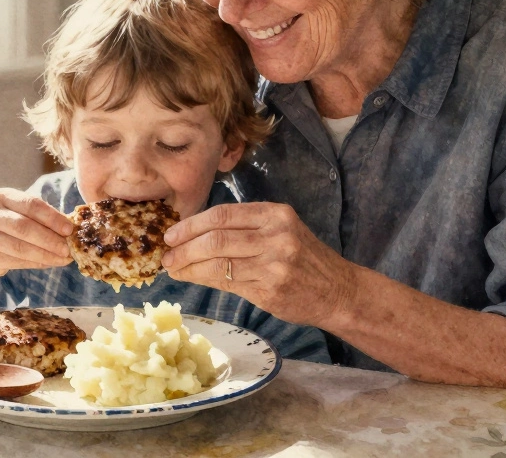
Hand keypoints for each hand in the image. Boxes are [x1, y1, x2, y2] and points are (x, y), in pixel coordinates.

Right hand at [0, 188, 73, 276]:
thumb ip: (42, 217)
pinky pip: (17, 262)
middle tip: (68, 248)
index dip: (52, 217)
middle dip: (50, 239)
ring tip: (64, 258)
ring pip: (21, 248)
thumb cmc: (10, 223)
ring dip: (46, 255)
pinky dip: (38, 263)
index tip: (69, 229)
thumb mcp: (22, 212)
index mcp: (1, 196)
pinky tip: (51, 263)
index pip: (30, 205)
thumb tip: (71, 229)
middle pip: (24, 227)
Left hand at [161, 202, 357, 326]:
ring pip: (218, 262)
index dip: (191, 224)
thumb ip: (244, 229)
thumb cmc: (303, 259)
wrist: (338, 291)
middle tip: (166, 255)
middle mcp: (276, 236)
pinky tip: (192, 278)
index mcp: (275, 215)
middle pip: (216, 238)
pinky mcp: (270, 289)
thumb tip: (193, 234)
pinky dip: (204, 280)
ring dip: (188, 266)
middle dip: (184, 247)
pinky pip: (227, 283)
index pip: (223, 214)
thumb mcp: (281, 232)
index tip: (171, 234)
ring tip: (173, 268)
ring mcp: (274, 264)